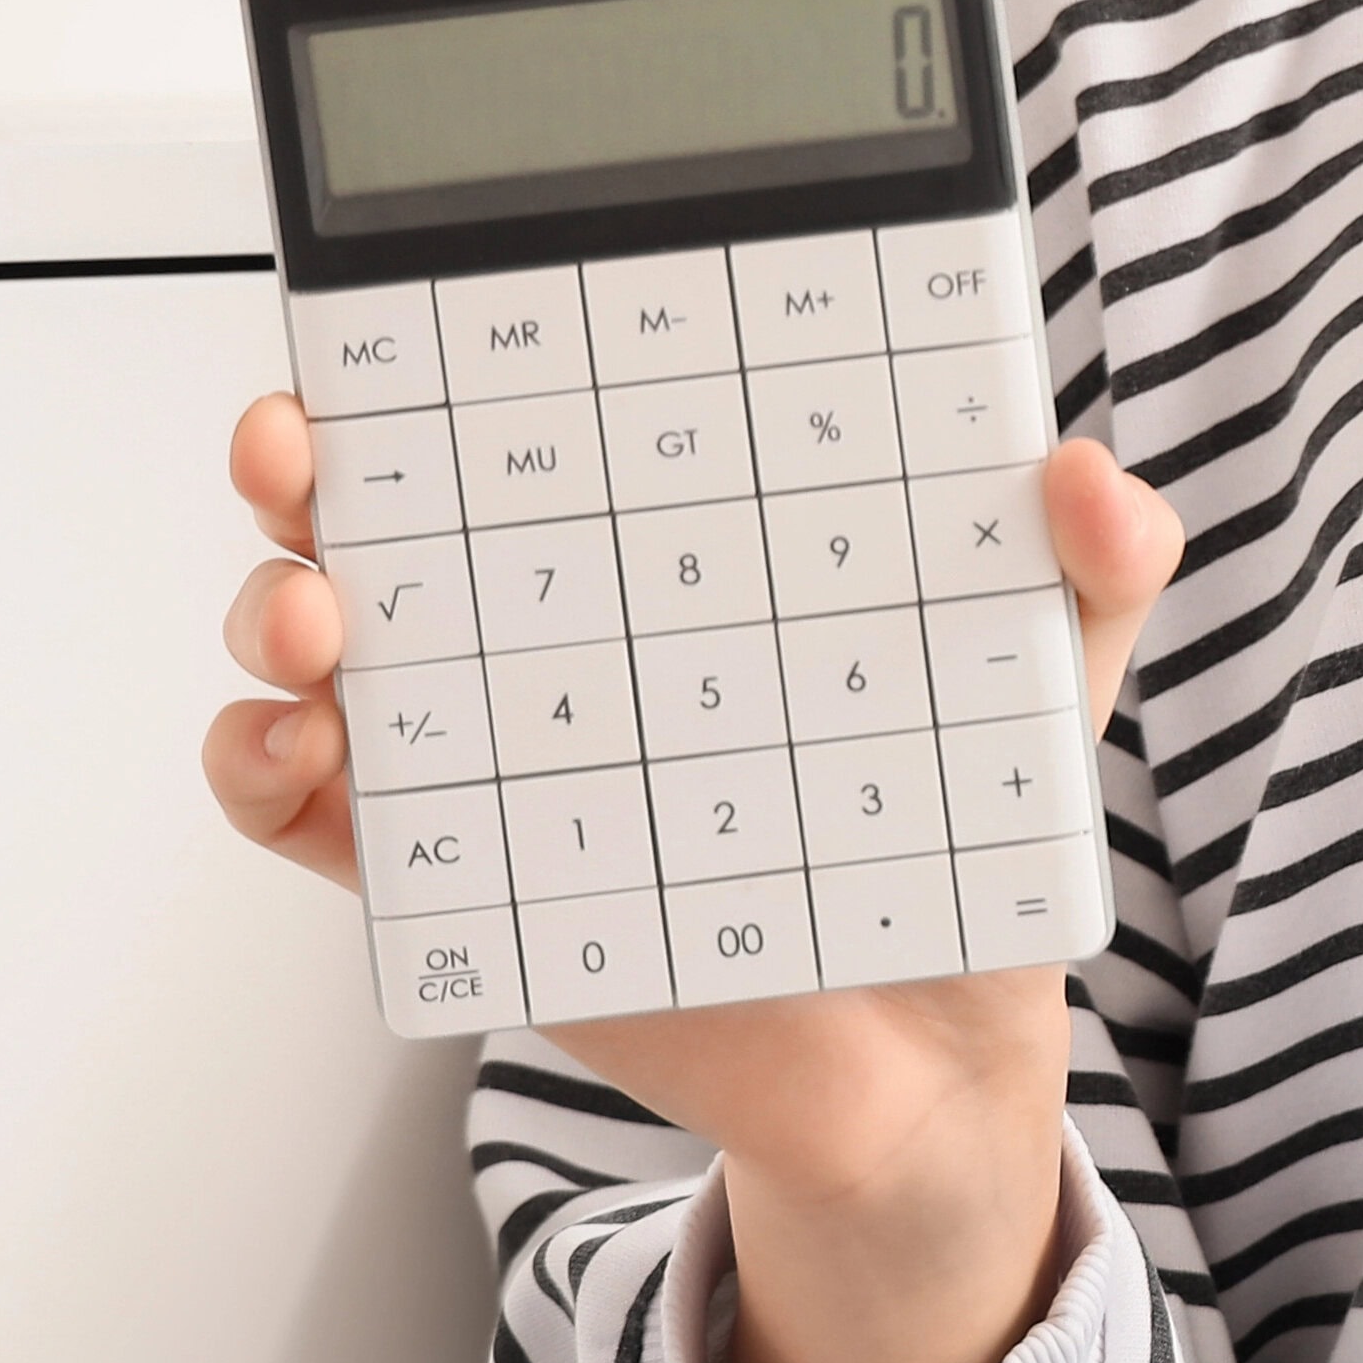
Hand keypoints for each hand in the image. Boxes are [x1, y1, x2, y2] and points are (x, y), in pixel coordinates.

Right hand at [203, 390, 1187, 1362]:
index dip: (432, 346)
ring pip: (319, 643)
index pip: (525, 404)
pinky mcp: (461, 871)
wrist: (936, 1047)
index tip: (396, 315)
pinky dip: (264, 774)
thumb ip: (1098, 562)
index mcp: (663, 528)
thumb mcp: (1051, 662)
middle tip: (299, 452)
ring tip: (314, 629)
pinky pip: (316, 813)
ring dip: (273, 613)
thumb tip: (1090, 476)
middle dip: (301, 457)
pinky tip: (297, 754)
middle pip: (376, 500)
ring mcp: (491, 740)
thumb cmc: (960, 816)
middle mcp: (551, 615)